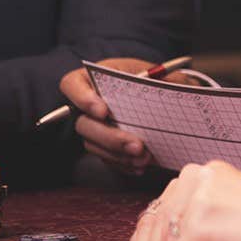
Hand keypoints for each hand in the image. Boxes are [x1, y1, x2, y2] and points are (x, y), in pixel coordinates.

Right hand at [59, 57, 157, 174]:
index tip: (103, 111)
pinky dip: (123, 164)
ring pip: (93, 145)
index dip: (83, 98)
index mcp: (96, 79)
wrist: (160, 97)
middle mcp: (89, 105)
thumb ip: (161, 78)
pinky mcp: (103, 146)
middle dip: (111, 137)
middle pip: (84, 124)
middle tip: (136, 145)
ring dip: (118, 155)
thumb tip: (167, 85)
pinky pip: (106, 159)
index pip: (73, 85)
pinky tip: (139, 166)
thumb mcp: (160, 73)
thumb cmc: (154, 80)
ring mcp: (94, 127)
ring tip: (144, 158)